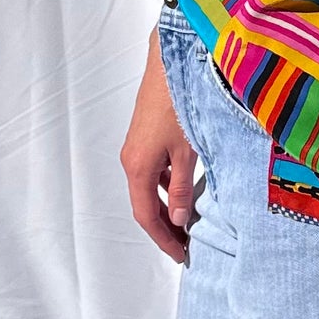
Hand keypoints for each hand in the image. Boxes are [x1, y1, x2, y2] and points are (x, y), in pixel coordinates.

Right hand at [119, 30, 196, 261]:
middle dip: (164, 228)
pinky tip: (183, 188)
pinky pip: (152, 171)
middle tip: (185, 246)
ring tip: (187, 223)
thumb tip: (177, 219)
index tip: (180, 255)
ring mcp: (136, 147)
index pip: (146, 216)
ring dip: (165, 207)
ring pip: (148, 188)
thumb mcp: (187, 151)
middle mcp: (131, 159)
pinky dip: (165, 187)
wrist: (169, 62)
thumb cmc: (178, 103)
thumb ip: (182, 188)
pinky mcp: (144, 136)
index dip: (163, 240)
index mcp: (137, 167)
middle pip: (144, 204)